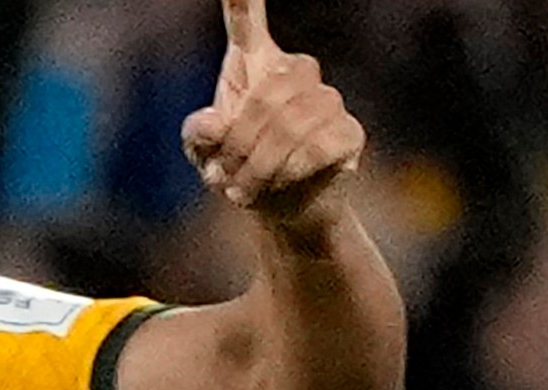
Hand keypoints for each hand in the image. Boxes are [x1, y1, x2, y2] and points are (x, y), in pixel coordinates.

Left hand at [180, 0, 366, 221]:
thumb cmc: (241, 171)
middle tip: (223, 180)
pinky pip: (317, 146)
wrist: (280, 211)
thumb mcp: (204, 156)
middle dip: (239, 145)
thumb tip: (213, 123)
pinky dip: (288, 173)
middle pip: (266, 95)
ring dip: (260, 165)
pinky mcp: (349, 132)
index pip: (245, 20)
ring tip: (243, 191)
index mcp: (253, 65)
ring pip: (291, 123)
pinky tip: (278, 184)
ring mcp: (327, 100)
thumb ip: (199, 135)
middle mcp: (295, 72)